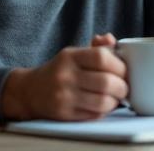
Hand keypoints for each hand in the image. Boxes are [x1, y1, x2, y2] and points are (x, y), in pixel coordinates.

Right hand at [1, 34, 126, 119]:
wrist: (30, 91)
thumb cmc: (60, 71)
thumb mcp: (74, 54)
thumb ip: (97, 48)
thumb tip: (111, 40)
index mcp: (70, 56)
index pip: (102, 58)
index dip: (120, 65)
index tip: (123, 70)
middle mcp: (66, 75)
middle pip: (107, 82)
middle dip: (122, 87)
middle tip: (123, 87)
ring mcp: (64, 96)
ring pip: (103, 102)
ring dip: (115, 101)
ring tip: (114, 97)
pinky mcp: (65, 114)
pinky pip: (95, 115)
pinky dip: (104, 111)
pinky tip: (101, 105)